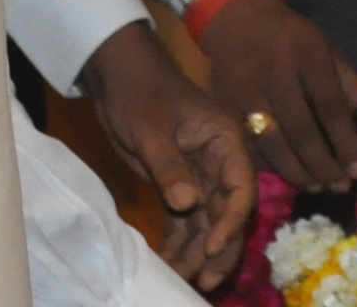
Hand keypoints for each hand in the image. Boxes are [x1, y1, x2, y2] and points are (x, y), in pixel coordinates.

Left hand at [76, 20, 254, 285]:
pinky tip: (169, 263)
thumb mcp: (151, 129)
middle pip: (227, 212)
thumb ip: (169, 167)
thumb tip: (187, 206)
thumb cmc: (138, 91)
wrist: (116, 74)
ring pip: (206, 221)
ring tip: (182, 279)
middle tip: (203, 281)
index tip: (212, 247)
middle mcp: (220, 162)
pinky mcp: (178, 183)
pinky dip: (178, 241)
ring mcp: (200, 174)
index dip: (231, 222)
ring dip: (196, 252)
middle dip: (217, 249)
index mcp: (225, 141)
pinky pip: (184, 219)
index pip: (241, 188)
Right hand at [195, 0, 356, 192]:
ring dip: (296, 170)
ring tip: (317, 186)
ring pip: (271, 141)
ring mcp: (244, 88)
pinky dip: (268, 164)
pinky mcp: (223, 101)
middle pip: (301, 129)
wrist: (235, 15)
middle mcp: (275, 71)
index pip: (331, 106)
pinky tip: (285, 175)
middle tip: (340, 187)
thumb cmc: (292, 39)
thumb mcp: (330, 56)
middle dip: (323, 164)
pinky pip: (247, 142)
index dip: (347, 142)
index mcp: (308, 54)